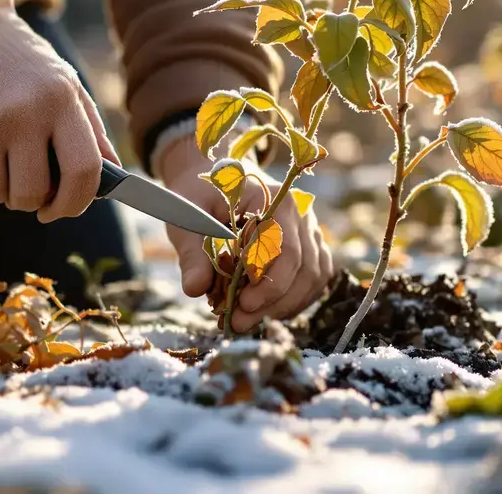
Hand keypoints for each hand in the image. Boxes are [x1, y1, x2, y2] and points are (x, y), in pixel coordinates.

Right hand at [0, 6, 118, 221]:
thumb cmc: (20, 63)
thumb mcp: (63, 83)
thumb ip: (90, 129)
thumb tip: (110, 177)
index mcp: (61, 100)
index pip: (83, 171)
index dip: (75, 202)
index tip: (62, 210)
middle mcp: (24, 113)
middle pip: (33, 193)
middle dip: (30, 201)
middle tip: (24, 186)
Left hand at [157, 135, 333, 332]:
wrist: (214, 178)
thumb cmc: (200, 196)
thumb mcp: (188, 220)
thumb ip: (193, 253)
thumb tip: (194, 289)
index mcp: (274, 199)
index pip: (285, 249)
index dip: (269, 285)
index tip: (241, 305)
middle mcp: (300, 214)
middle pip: (304, 268)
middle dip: (273, 302)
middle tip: (238, 322)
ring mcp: (308, 229)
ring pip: (313, 277)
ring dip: (285, 306)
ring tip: (247, 320)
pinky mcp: (308, 245)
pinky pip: (314, 278)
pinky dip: (294, 299)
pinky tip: (266, 311)